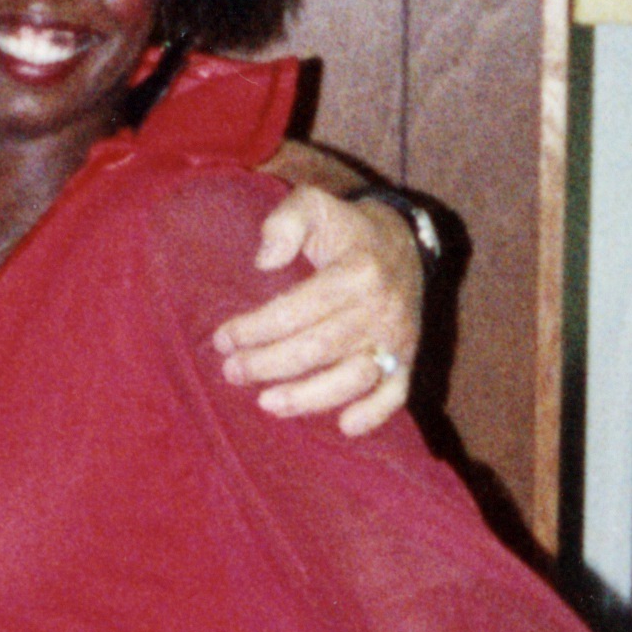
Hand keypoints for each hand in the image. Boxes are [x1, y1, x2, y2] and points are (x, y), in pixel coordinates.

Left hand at [212, 188, 423, 436]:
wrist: (404, 241)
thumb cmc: (345, 229)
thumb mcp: (314, 205)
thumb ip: (285, 222)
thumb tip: (264, 261)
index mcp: (357, 272)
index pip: (298, 310)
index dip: (255, 329)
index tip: (223, 339)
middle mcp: (381, 308)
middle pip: (317, 349)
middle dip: (267, 365)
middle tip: (232, 371)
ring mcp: (397, 337)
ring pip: (351, 378)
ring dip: (307, 397)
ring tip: (266, 403)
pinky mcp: (408, 357)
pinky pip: (396, 393)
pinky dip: (373, 414)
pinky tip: (343, 425)